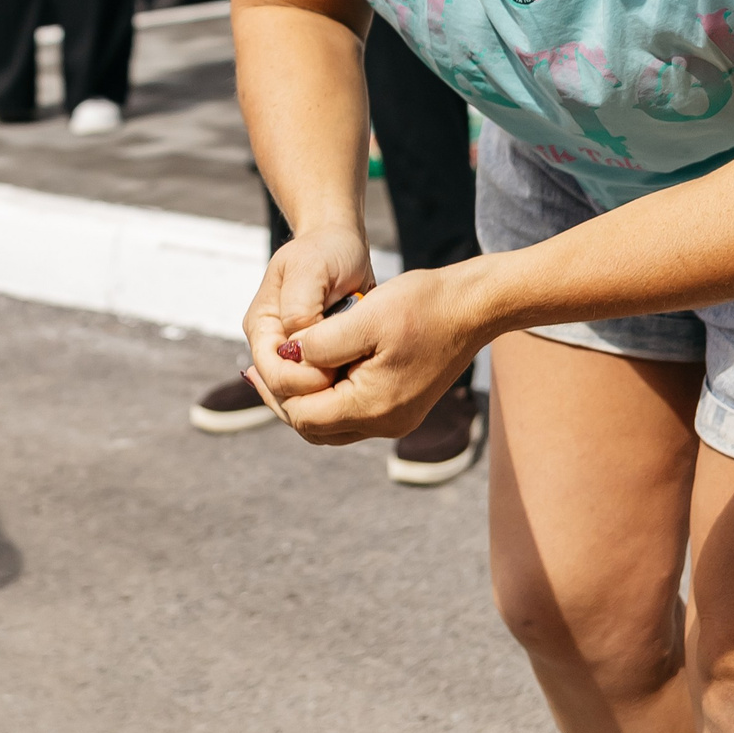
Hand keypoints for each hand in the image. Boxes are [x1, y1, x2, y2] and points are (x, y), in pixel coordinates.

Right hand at [242, 223, 373, 420]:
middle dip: (313, 395)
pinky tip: (359, 384)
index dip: (299, 380)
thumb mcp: (310, 269)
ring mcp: (293, 354)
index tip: (332, 373)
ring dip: (327, 396)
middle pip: (283, 392)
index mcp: (262, 326)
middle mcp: (272, 345)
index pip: (271, 372)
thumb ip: (300, 307)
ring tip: (356, 387)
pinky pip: (321, 388)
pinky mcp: (316, 358)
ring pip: (302, 396)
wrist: (342, 245)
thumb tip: (299, 346)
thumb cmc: (325, 251)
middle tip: (349, 386)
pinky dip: (338, 390)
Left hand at [255, 260, 488, 444]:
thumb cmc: (424, 304)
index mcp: (373, 407)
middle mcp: (384, 423)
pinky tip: (315, 365)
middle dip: (285, 398)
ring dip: (305, 398)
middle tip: (257, 368)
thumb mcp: (365, 316)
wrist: (475, 305)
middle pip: (314, 428)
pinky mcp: (400, 405)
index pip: (304, 416)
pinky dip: (327, 394)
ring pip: (330, 423)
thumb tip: (287, 356)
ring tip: (280, 366)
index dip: (278, 389)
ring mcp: (394, 418)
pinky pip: (350, 412)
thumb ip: (320, 342)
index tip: (262, 358)